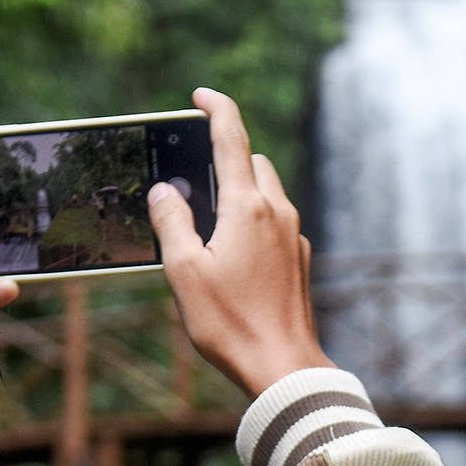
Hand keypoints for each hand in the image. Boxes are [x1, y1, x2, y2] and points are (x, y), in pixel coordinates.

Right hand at [147, 88, 333, 396]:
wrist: (285, 369)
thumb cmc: (231, 324)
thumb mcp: (184, 272)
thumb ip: (171, 223)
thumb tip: (164, 192)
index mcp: (248, 207)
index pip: (233, 137)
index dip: (216, 108)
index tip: (200, 96)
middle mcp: (279, 213)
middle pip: (254, 163)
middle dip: (226, 158)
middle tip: (194, 176)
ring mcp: (294, 238)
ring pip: (268, 194)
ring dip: (240, 192)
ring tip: (207, 221)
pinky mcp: (300, 262)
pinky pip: (275, 224)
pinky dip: (253, 221)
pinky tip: (231, 254)